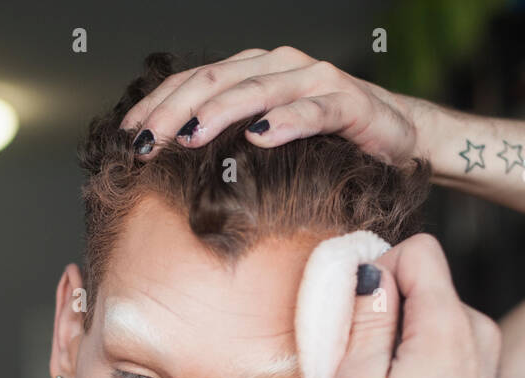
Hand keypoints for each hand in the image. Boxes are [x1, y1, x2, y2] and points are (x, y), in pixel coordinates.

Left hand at [118, 46, 424, 166]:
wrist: (397, 137)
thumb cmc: (327, 143)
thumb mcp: (270, 141)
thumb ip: (230, 140)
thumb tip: (172, 164)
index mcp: (252, 72)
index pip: (193, 83)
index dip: (159, 105)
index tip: (128, 135)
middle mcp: (279, 66)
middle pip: (215, 81)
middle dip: (176, 110)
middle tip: (147, 140)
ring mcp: (315, 80)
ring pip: (257, 89)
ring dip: (221, 112)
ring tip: (191, 135)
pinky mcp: (349, 102)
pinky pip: (314, 109)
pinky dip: (286, 120)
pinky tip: (261, 135)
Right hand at [329, 234, 499, 377]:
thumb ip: (364, 316)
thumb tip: (367, 270)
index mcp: (450, 325)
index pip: (419, 250)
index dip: (379, 267)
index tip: (354, 310)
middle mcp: (480, 333)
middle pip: (423, 287)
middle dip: (382, 313)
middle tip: (351, 365)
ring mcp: (488, 360)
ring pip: (429, 322)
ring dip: (393, 346)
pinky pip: (442, 352)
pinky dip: (411, 369)